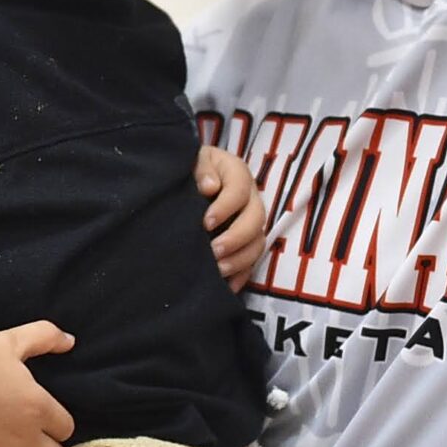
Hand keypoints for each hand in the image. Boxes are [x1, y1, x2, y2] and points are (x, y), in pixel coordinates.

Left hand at [194, 144, 266, 285]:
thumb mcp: (194, 160)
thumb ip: (202, 167)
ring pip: (258, 243)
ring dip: (240, 259)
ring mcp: (250, 222)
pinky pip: (251, 262)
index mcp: (237, 174)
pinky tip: (226, 286)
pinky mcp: (246, 243)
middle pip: (255, 220)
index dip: (226, 207)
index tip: (205, 222)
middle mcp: (250, 199)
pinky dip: (241, 276)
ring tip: (218, 269)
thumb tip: (210, 186)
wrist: (189, 181)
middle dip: (236, 238)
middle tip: (213, 250)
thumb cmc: (191, 169)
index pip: (240, 190)